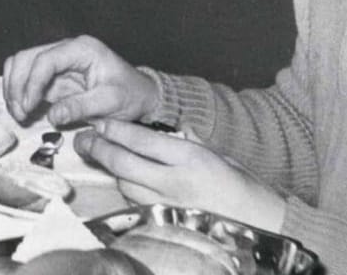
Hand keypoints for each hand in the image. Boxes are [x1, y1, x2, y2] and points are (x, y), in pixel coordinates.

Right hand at [2, 35, 160, 126]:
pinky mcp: (53, 75)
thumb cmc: (131, 95)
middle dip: (18, 86)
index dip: (32, 83)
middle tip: (20, 113)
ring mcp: (57, 61)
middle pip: (27, 58)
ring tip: (19, 113)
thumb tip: (52, 116)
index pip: (45, 60)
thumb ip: (81, 107)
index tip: (28, 106)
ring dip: (14, 88)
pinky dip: (19, 92)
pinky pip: (27, 78)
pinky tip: (23, 110)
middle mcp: (66, 49)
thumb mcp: (111, 102)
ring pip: (21, 65)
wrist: (140, 95)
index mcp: (82, 49)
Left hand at [76, 120, 286, 233]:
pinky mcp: (165, 223)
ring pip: (125, 185)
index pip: (142, 141)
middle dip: (100, 149)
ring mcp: (168, 207)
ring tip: (102, 154)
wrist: (261, 225)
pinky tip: (124, 180)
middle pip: (124, 164)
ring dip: (112, 170)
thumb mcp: (216, 154)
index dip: (116, 129)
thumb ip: (184, 144)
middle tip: (85, 139)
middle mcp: (175, 184)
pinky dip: (127, 190)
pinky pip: (136, 204)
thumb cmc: (242, 186)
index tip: (101, 122)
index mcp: (191, 159)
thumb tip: (153, 135)